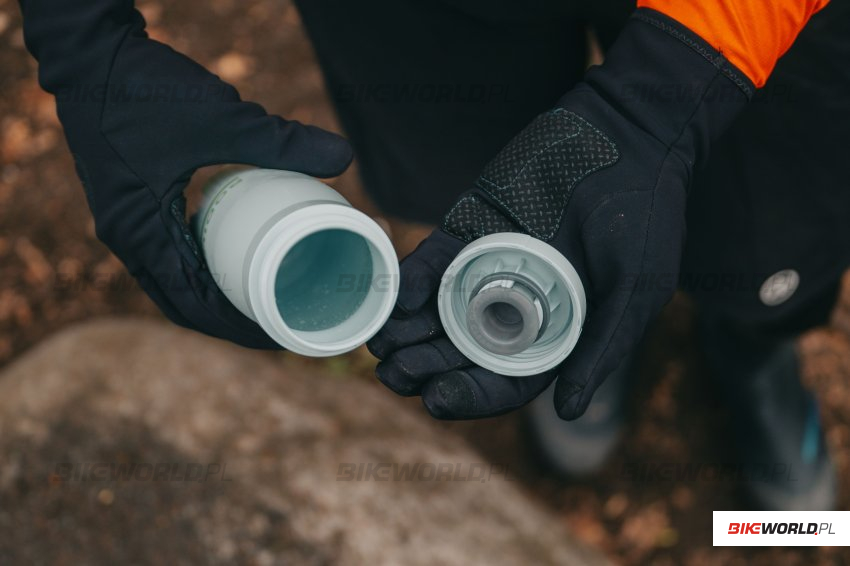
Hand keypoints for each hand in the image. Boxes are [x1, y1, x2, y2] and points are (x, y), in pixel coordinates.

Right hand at [21, 5, 351, 346]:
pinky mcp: (131, 207)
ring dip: (213, 301)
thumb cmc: (144, 88)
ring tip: (263, 304)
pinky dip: (198, 272)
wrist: (88, 55)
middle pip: (182, 304)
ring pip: (172, 284)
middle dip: (230, 322)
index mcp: (139, 231)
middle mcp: (126, 238)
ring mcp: (124, 225)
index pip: (190, 304)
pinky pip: (166, 257)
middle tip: (281, 325)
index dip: (235, 327)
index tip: (278, 334)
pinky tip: (232, 265)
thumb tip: (344, 157)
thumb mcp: (221, 116)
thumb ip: (282, 139)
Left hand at [368, 8, 752, 419]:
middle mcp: (517, 307)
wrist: (629, 134)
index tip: (437, 399)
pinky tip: (394, 295)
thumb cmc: (646, 215)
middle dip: (425, 368)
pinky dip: (412, 279)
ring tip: (379, 344)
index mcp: (556, 331)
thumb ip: (601, 347)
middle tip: (393, 375)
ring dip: (407, 332)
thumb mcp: (636, 288)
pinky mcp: (469, 230)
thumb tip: (569, 413)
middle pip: (461, 352)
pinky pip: (433, 261)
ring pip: (438, 313)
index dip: (471, 394)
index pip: (507, 379)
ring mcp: (490, 267)